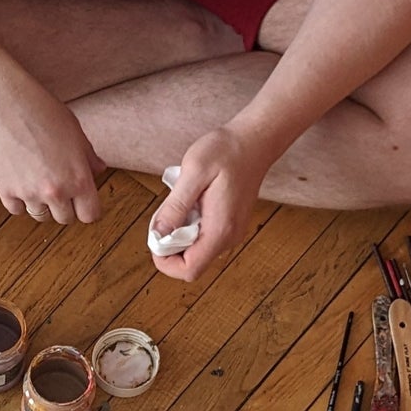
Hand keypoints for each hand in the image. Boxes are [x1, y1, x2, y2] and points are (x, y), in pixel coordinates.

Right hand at [0, 74, 103, 223]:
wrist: (4, 102)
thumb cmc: (42, 111)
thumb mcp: (75, 131)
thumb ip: (88, 156)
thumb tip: (98, 170)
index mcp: (78, 178)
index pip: (90, 215)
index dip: (87, 208)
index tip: (82, 201)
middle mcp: (54, 191)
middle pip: (65, 218)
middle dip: (64, 206)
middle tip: (58, 187)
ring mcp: (28, 193)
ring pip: (40, 216)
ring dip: (41, 204)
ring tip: (37, 181)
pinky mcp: (4, 190)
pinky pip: (16, 209)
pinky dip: (19, 200)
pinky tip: (20, 181)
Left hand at [149, 127, 272, 279]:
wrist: (255, 141)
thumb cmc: (226, 152)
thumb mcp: (194, 173)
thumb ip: (175, 206)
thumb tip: (157, 234)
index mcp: (220, 229)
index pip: (189, 269)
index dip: (165, 262)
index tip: (155, 237)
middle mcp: (229, 237)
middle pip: (192, 264)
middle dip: (170, 247)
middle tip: (165, 214)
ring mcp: (231, 232)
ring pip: (196, 251)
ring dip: (179, 235)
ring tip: (180, 204)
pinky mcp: (230, 225)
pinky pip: (204, 237)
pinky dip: (189, 226)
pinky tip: (191, 202)